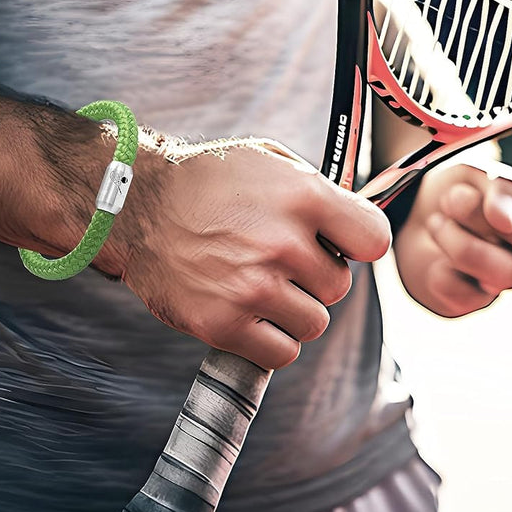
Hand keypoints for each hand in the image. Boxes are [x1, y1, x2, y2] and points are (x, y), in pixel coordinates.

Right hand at [105, 138, 390, 369]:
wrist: (137, 204)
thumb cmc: (207, 179)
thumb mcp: (269, 159)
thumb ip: (318, 189)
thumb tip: (356, 223)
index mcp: (301, 196)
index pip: (373, 239)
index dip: (359, 242)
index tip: (344, 243)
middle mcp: (281, 243)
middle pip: (339, 286)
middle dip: (316, 274)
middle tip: (282, 258)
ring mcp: (252, 287)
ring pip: (314, 323)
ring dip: (294, 308)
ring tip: (260, 281)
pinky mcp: (224, 325)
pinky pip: (281, 352)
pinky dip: (270, 338)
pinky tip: (248, 308)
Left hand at [392, 157, 511, 316]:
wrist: (416, 213)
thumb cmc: (456, 189)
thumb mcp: (474, 175)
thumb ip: (496, 190)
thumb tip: (504, 220)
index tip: (484, 206)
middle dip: (478, 231)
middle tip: (448, 199)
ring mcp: (493, 281)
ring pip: (498, 283)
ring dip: (460, 248)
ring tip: (434, 222)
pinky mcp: (466, 298)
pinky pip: (461, 296)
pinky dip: (440, 273)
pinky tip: (433, 257)